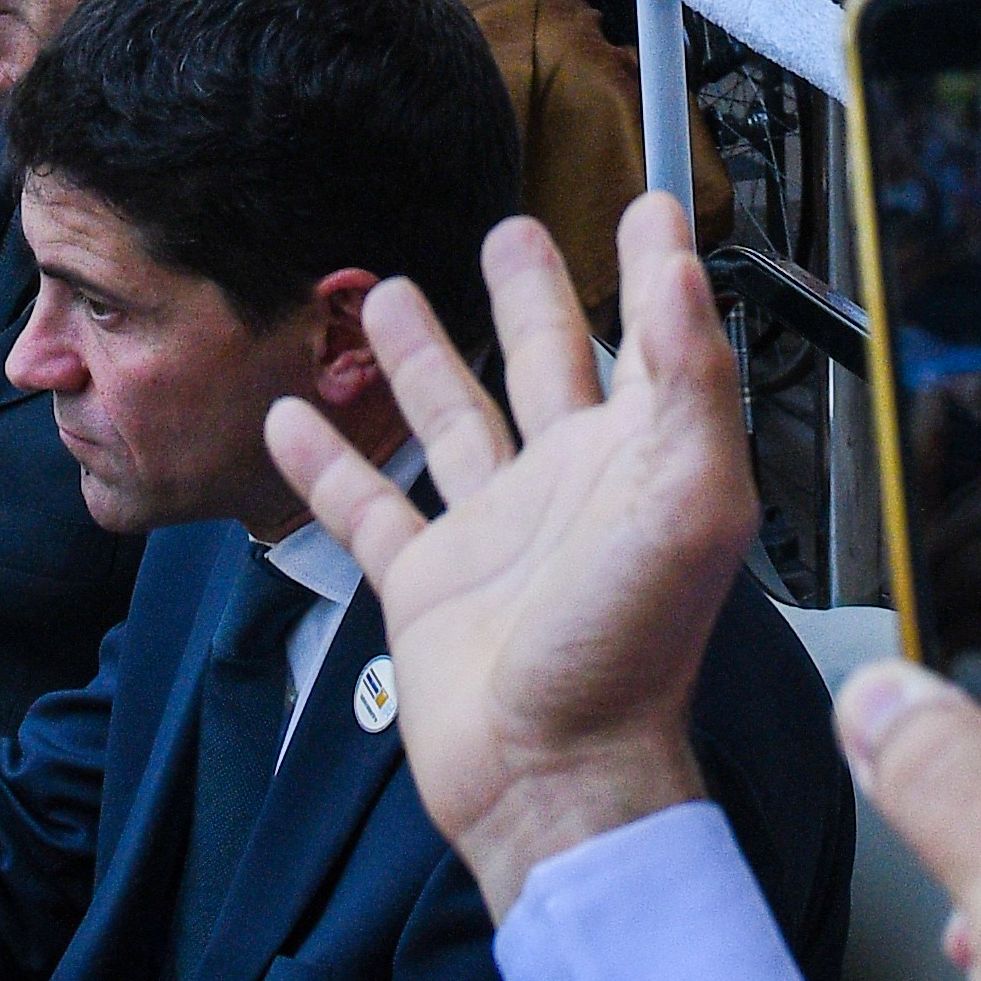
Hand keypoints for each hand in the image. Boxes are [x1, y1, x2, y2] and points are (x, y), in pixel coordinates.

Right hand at [270, 200, 749, 912]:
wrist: (550, 774)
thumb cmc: (630, 651)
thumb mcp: (690, 502)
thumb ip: (691, 380)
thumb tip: (681, 267)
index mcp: (638, 459)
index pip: (653, 339)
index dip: (653, 269)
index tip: (647, 205)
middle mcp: (568, 487)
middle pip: (547, 364)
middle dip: (534, 296)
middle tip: (512, 231)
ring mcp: (493, 533)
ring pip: (452, 421)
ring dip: (424, 358)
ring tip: (394, 292)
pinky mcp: (425, 584)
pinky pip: (367, 508)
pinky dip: (327, 461)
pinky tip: (290, 416)